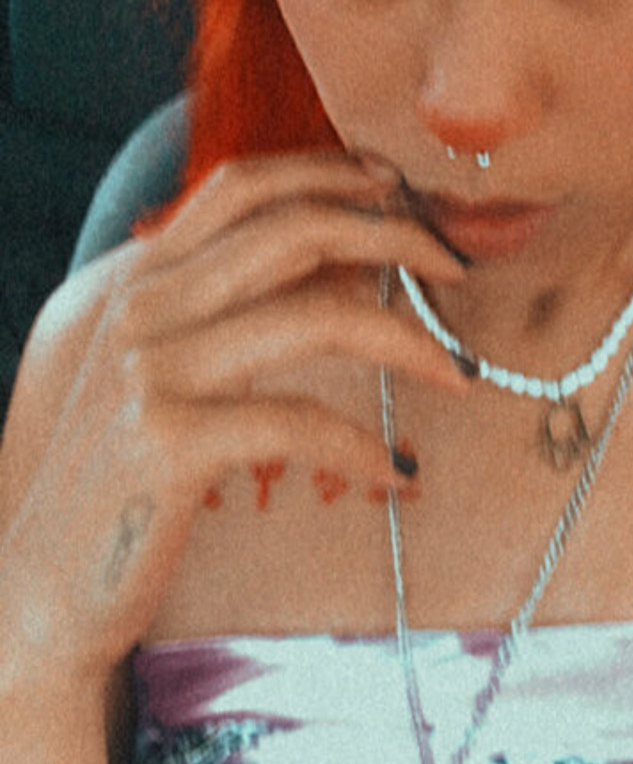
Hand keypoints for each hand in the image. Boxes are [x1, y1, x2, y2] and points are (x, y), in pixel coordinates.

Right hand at [0, 150, 467, 686]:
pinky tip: (398, 470)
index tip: (397, 183)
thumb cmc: (125, 483)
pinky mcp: (167, 440)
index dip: (328, 171)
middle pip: (292, 229)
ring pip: (315, 315)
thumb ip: (227, 310)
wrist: (44, 592)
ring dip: (407, 340)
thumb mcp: (164, 374)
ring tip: (457, 372)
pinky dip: (366, 446)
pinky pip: (300, 420)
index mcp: (140, 280)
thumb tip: (343, 262)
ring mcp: (150, 370)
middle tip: (456, 262)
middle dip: (392, 232)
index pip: (241, 186)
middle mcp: (140, 308)